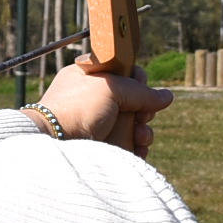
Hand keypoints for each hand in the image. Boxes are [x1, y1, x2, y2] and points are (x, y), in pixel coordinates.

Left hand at [33, 60, 170, 154]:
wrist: (55, 144)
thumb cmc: (77, 109)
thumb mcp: (111, 88)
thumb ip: (141, 91)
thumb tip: (167, 97)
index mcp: (88, 76)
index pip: (123, 72)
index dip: (137, 80)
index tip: (139, 86)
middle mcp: (93, 99)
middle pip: (133, 101)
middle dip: (144, 110)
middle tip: (141, 116)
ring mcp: (97, 125)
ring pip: (133, 125)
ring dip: (144, 131)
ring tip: (141, 137)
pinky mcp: (101, 147)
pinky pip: (127, 145)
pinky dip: (137, 147)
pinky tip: (139, 149)